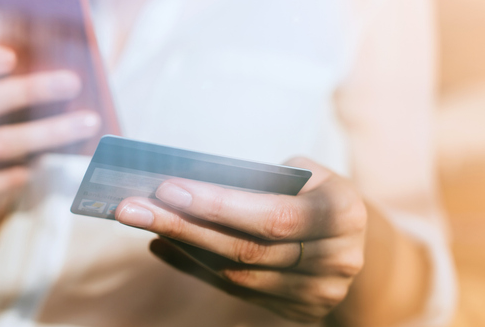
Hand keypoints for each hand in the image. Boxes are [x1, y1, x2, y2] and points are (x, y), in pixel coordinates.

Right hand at [0, 44, 101, 202]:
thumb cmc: (11, 114)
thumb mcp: (13, 85)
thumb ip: (24, 60)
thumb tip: (59, 40)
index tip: (11, 58)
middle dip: (27, 90)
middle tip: (73, 82)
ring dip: (44, 133)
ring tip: (87, 122)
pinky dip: (8, 177)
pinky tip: (37, 169)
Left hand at [115, 157, 366, 323]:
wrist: (353, 237)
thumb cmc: (315, 191)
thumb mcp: (302, 172)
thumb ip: (258, 181)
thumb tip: (188, 187)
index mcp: (343, 215)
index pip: (274, 217)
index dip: (219, 206)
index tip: (167, 189)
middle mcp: (337, 261)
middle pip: (246, 250)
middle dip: (183, 226)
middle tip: (131, 207)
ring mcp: (318, 294)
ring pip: (236, 276)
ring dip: (183, 247)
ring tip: (142, 221)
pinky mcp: (297, 311)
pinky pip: (234, 291)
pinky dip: (195, 267)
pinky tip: (162, 244)